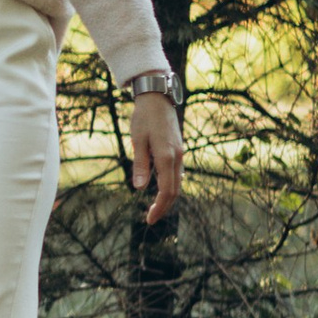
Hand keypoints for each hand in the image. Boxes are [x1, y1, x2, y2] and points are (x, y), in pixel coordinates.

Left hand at [130, 90, 183, 226]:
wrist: (157, 97)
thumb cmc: (144, 117)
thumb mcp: (138, 140)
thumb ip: (140, 164)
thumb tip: (139, 188)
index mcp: (166, 156)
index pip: (167, 190)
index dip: (159, 207)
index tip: (149, 220)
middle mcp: (176, 157)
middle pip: (174, 190)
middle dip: (164, 207)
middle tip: (151, 219)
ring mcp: (179, 153)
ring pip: (177, 182)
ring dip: (168, 198)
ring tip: (155, 208)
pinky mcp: (177, 149)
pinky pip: (177, 173)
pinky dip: (170, 186)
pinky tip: (161, 189)